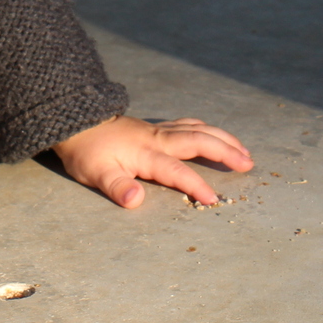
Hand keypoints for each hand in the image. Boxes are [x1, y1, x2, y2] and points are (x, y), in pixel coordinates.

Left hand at [54, 115, 253, 208]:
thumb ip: (117, 187)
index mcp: (146, 153)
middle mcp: (158, 138)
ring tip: (243, 151)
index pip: (178, 171)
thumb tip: (136, 200)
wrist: (75, 121)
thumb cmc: (86, 152)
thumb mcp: (96, 174)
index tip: (213, 200)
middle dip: (225, 151)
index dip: (196, 186)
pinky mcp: (155, 127)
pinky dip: (206, 129)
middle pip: (198, 140)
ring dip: (222, 138)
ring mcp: (158, 130)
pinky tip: (214, 134)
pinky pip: (188, 124)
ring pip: (197, 129)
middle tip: (248, 164)